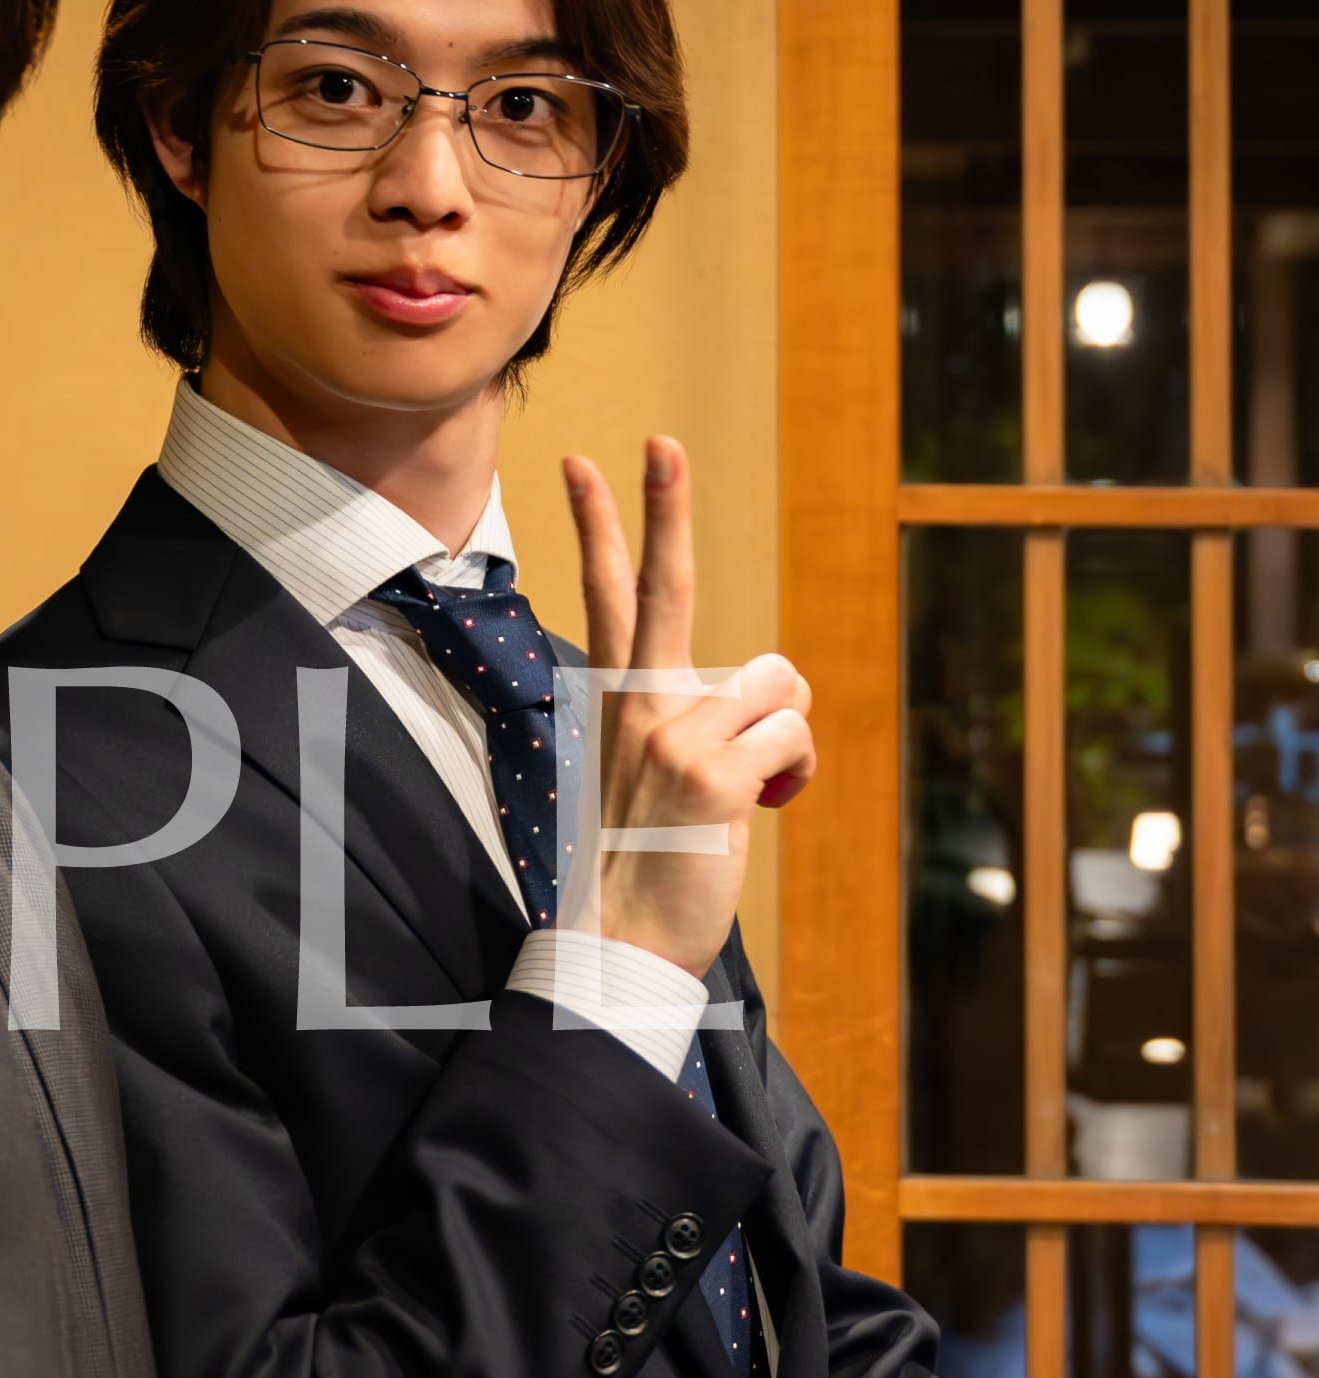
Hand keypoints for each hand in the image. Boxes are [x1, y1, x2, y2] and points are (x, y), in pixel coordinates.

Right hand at [558, 437, 816, 980]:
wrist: (622, 939)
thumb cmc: (648, 858)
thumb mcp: (656, 771)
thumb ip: (694, 713)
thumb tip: (767, 692)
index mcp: (619, 697)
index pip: (607, 592)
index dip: (601, 522)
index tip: (583, 460)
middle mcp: (640, 702)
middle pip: (662, 583)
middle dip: (663, 505)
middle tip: (661, 438)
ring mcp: (672, 732)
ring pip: (777, 683)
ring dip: (783, 735)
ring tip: (747, 792)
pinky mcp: (713, 770)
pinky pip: (792, 732)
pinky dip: (794, 772)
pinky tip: (759, 809)